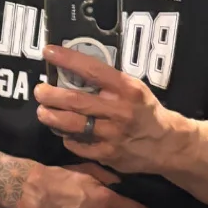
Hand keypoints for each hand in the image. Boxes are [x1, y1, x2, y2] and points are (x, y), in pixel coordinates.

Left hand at [36, 46, 187, 173]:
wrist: (167, 144)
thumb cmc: (146, 112)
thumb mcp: (135, 89)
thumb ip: (110, 83)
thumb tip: (74, 71)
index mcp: (127, 89)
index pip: (92, 70)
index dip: (68, 60)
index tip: (49, 52)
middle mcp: (120, 111)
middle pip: (76, 100)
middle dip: (52, 95)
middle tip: (40, 91)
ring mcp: (113, 135)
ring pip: (73, 125)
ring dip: (52, 117)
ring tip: (43, 112)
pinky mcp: (108, 154)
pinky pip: (79, 146)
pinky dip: (68, 138)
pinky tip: (64, 132)